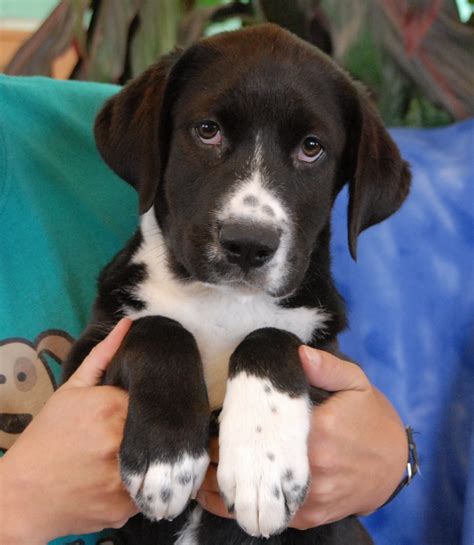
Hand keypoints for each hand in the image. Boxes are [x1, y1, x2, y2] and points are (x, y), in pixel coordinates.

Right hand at [0, 319, 137, 544]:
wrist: (20, 496)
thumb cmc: (47, 437)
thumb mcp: (71, 391)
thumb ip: (102, 356)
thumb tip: (128, 323)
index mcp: (111, 408)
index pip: (152, 399)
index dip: (148, 404)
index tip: (141, 408)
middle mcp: (121, 443)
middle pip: (156, 430)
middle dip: (149, 430)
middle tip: (133, 433)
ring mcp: (124, 479)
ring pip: (155, 461)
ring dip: (147, 458)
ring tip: (126, 457)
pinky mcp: (124, 509)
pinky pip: (146, 491)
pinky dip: (137, 485)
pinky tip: (116, 480)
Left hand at [197, 347, 406, 528]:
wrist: (395, 464)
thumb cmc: (372, 417)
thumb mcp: (355, 382)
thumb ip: (325, 366)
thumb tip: (298, 353)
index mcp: (318, 432)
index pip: (263, 434)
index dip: (232, 431)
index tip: (213, 423)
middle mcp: (313, 469)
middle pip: (255, 468)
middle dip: (223, 461)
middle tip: (201, 448)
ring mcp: (313, 498)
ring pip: (259, 498)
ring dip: (227, 490)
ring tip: (200, 477)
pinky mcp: (313, 516)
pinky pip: (272, 516)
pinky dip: (246, 510)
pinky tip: (222, 500)